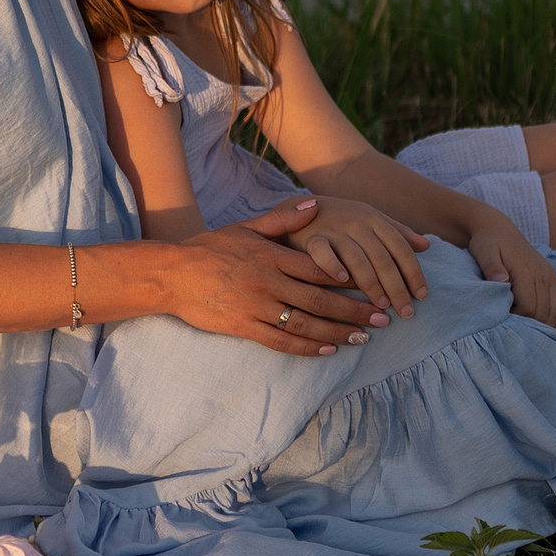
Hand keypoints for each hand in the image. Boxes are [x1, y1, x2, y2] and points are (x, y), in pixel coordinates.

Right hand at [161, 200, 396, 355]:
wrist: (171, 275)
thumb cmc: (209, 248)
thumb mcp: (244, 227)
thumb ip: (281, 221)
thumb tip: (314, 205)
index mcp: (271, 256)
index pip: (319, 268)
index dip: (349, 278)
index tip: (373, 284)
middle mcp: (268, 282)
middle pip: (321, 301)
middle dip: (356, 311)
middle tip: (384, 317)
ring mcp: (257, 307)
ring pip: (307, 325)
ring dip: (340, 333)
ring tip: (364, 338)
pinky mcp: (244, 327)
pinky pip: (283, 341)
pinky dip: (308, 348)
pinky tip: (329, 350)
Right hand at [286, 196, 431, 318]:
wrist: (296, 208)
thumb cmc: (339, 219)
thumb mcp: (369, 219)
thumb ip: (397, 232)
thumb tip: (426, 245)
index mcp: (373, 219)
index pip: (401, 248)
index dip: (413, 273)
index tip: (422, 296)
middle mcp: (356, 223)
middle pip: (383, 258)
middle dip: (397, 287)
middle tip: (406, 311)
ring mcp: (333, 230)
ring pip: (358, 259)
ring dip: (372, 284)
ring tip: (382, 306)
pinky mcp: (310, 238)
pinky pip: (323, 253)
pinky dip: (333, 266)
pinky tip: (343, 282)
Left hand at [468, 217, 555, 327]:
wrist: (498, 229)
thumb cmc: (487, 243)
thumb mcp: (483, 252)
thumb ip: (491, 267)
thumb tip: (501, 281)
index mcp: (527, 271)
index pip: (529, 308)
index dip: (518, 320)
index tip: (504, 322)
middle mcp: (544, 275)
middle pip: (544, 313)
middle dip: (531, 326)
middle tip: (515, 331)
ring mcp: (551, 277)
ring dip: (546, 325)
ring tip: (530, 332)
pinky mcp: (554, 278)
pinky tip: (552, 327)